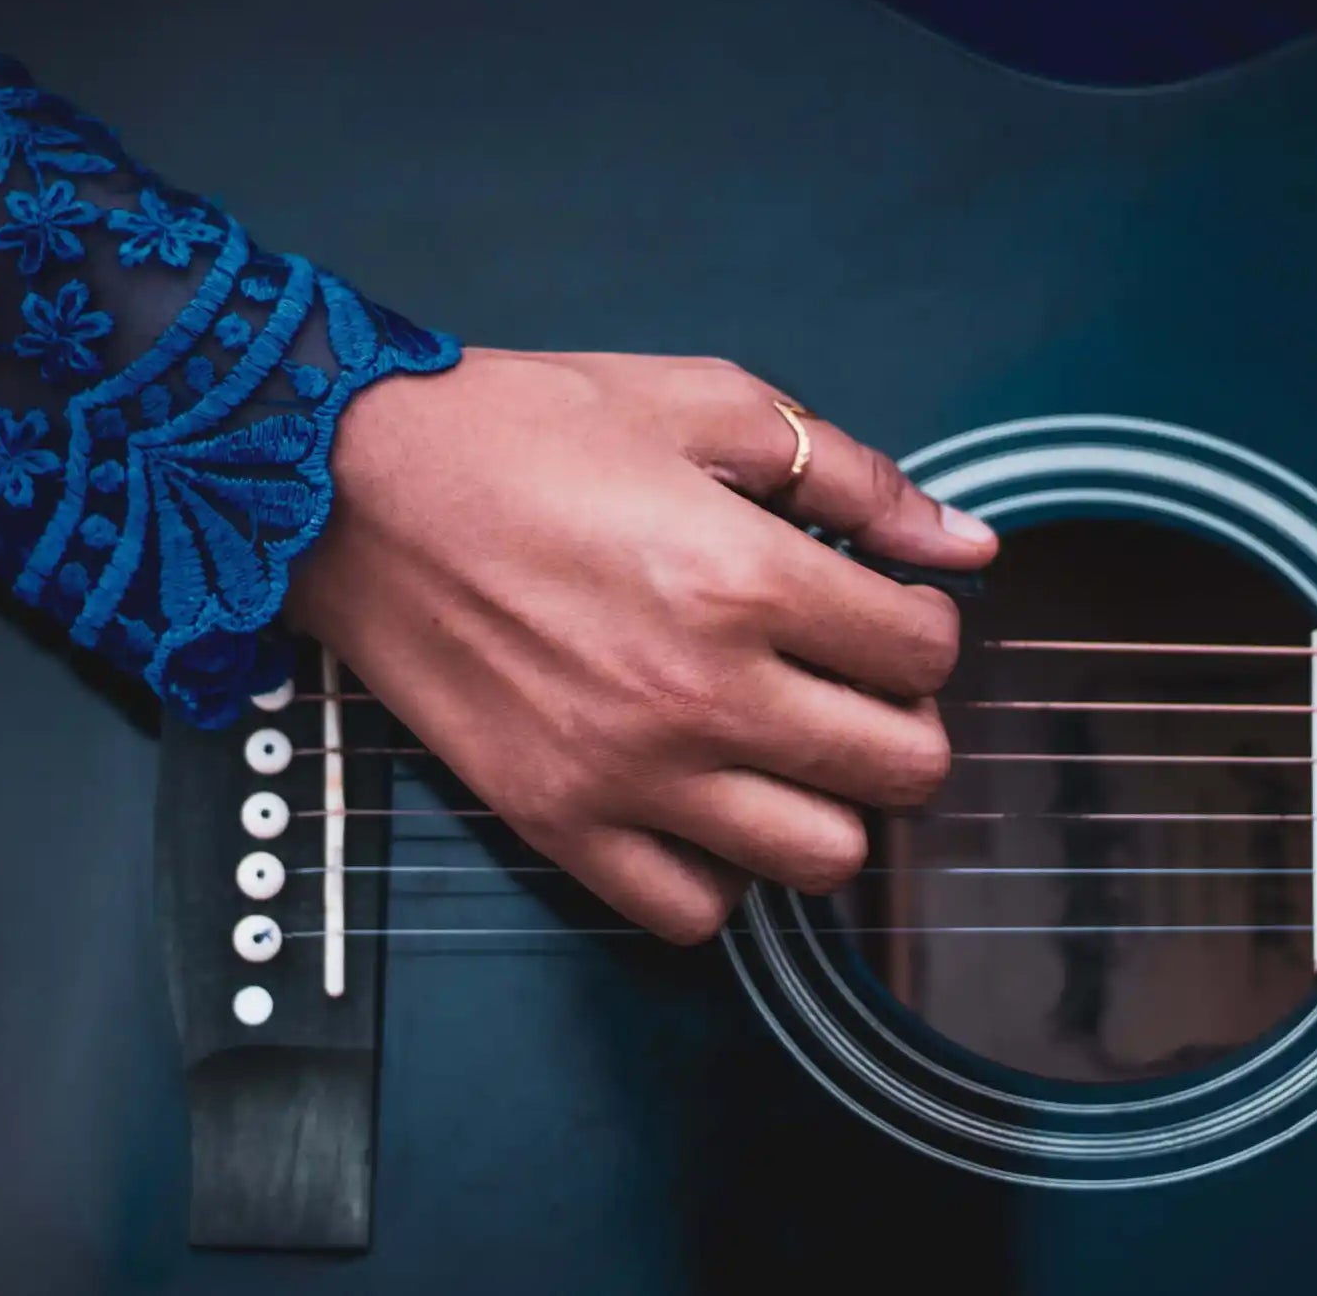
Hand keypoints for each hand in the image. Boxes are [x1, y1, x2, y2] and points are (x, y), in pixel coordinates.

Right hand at [285, 349, 996, 941]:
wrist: (348, 489)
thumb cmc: (520, 429)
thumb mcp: (702, 403)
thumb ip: (850, 474)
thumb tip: (969, 544)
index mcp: (744, 576)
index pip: (925, 653)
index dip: (927, 625)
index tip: (888, 610)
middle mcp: (699, 693)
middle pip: (902, 771)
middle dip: (905, 721)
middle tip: (856, 683)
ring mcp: (626, 774)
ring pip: (820, 860)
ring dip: (830, 805)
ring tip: (788, 747)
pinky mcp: (556, 823)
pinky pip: (692, 913)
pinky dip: (723, 873)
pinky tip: (707, 802)